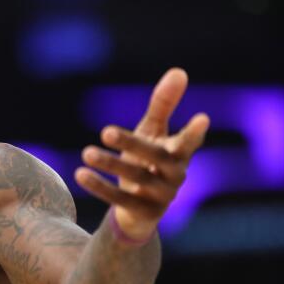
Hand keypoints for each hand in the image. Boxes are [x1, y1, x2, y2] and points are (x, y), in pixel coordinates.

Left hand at [75, 68, 209, 239]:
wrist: (139, 208)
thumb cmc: (148, 159)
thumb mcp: (153, 131)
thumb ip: (164, 104)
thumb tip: (179, 71)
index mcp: (179, 153)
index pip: (189, 141)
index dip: (194, 132)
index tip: (202, 118)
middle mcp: (175, 174)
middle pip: (156, 156)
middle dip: (132, 143)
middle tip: (105, 131)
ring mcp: (162, 196)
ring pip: (136, 177)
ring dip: (110, 164)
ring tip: (86, 152)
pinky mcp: (144, 212)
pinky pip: (121, 200)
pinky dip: (100, 187)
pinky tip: (80, 174)